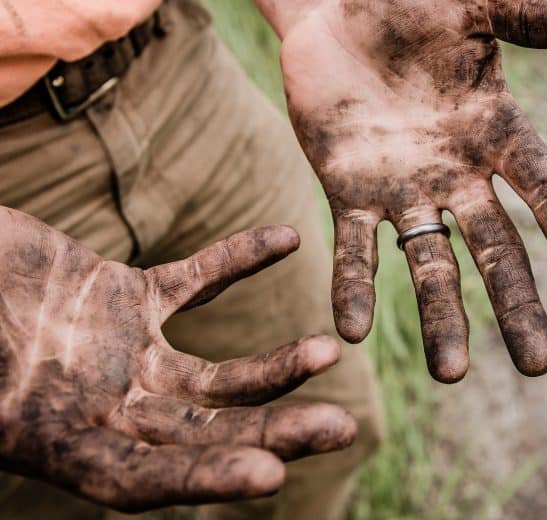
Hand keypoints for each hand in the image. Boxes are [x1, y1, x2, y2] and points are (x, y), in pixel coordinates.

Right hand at [0, 207, 355, 511]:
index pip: (142, 478)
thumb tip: (12, 410)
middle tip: (342, 429)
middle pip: (203, 432)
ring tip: (327, 352)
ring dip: (272, 366)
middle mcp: (102, 406)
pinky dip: (237, 259)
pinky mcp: (126, 296)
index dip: (202, 479)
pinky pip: (195, 280)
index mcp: (59, 440)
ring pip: (214, 373)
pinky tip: (284, 238)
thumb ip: (2, 389)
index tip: (270, 478)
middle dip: (271, 433)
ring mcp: (120, 353)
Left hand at [281, 0, 546, 381]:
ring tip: (449, 375)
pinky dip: (354, 286)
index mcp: (496, 131)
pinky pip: (353, 246)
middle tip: (540, 366)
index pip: (545, 188)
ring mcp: (402, 188)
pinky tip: (351, 331)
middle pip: (495, 247)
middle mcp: (456, 173)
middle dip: (515, 305)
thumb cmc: (411, 0)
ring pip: (428, 262)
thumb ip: (532, 14)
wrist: (336, 10)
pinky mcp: (347, 190)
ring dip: (439, 316)